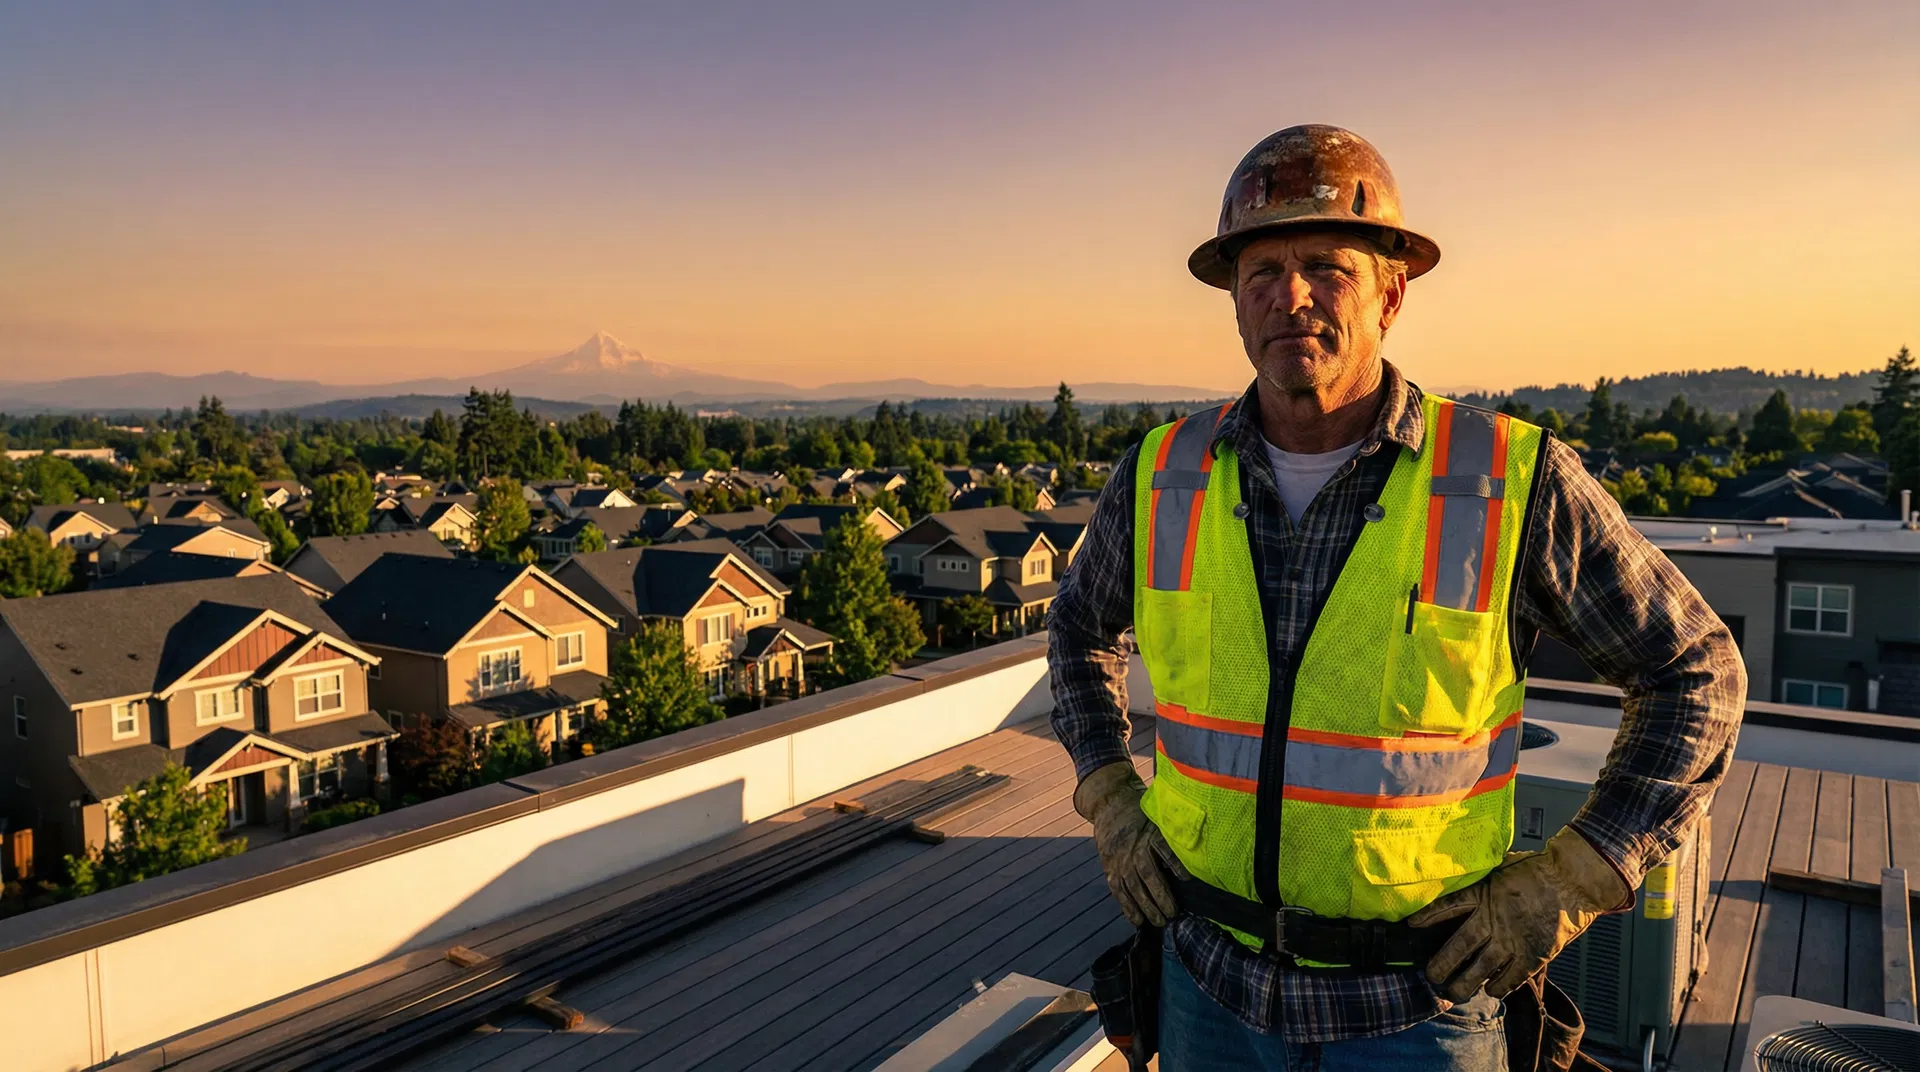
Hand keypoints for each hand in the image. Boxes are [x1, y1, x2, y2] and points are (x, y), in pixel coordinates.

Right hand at [1074, 761, 1186, 926]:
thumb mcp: (1158, 818)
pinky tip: (1137, 921)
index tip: (1187, 879)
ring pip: (1133, 886)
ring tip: (1160, 922)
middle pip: (1147, 873)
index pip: (1164, 849)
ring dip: (1146, 906)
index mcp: (1150, 833)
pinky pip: (1118, 891)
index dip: (1175, 864)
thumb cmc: (1142, 815)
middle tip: (1173, 913)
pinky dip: (1127, 907)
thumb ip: (1173, 835)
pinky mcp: (1110, 869)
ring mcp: (1120, 860)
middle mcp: (1134, 847)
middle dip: (1160, 895)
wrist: (1110, 805)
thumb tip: (1198, 855)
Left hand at [1407, 828, 1628, 1001]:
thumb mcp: (1502, 866)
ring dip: (1464, 984)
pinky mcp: (1533, 955)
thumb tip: (1461, 874)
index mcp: (1485, 893)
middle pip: (1460, 946)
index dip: (1429, 916)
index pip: (1448, 905)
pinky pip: (1510, 978)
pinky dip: (1498, 987)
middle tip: (1431, 976)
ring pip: (1481, 969)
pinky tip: (1490, 990)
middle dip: (1441, 965)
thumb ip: (1482, 878)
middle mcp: (1494, 919)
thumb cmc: (1539, 869)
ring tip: (1453, 994)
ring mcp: (1513, 939)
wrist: (1575, 880)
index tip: (1412, 925)